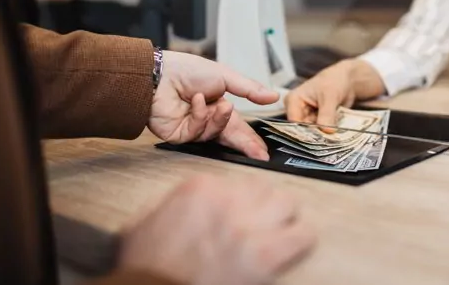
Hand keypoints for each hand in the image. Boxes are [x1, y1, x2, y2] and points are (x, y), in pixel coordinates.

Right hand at [118, 175, 315, 284]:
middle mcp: (227, 200)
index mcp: (200, 189)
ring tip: (280, 236)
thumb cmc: (145, 267)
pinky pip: (302, 235)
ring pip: (288, 204)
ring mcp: (247, 226)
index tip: (245, 214)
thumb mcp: (147, 222)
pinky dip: (301, 241)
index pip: (242, 182)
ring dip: (285, 220)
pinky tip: (293, 249)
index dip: (246, 201)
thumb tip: (190, 205)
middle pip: (268, 188)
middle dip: (267, 206)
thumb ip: (173, 205)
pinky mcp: (263, 255)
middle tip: (264, 225)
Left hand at [148, 51, 277, 159]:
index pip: (239, 127)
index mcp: (219, 106)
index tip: (263, 151)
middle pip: (229, 137)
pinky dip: (200, 115)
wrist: (160, 73)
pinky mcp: (179, 135)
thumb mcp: (226, 76)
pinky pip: (197, 133)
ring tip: (222, 104)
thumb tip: (274, 96)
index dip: (251, 139)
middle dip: (244, 145)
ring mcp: (193, 128)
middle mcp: (207, 119)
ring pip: (215, 134)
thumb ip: (250, 89)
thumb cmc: (187, 70)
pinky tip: (196, 101)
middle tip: (259, 154)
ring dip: (220, 119)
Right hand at [284, 59, 384, 131]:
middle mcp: (297, 110)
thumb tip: (326, 131)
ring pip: (312, 132)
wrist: (347, 81)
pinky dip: (328, 134)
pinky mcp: (317, 122)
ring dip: (323, 135)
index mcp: (293, 100)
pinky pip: (320, 132)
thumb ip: (326, 113)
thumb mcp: (330, 96)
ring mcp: (307, 117)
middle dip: (315, 135)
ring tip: (333, 136)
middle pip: (302, 129)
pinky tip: (335, 134)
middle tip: (328, 139)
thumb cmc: (334, 81)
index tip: (318, 138)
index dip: (305, 131)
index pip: (294, 121)